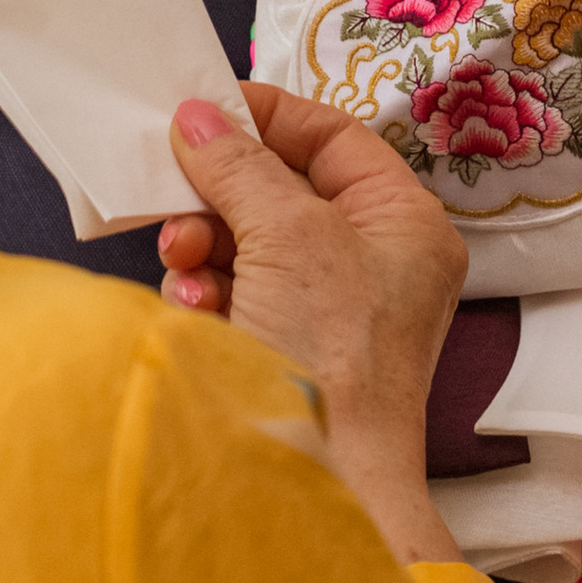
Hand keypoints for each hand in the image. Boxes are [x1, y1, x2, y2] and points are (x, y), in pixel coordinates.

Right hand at [162, 85, 464, 559]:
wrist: (316, 475)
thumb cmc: (332, 353)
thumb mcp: (288, 233)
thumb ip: (240, 165)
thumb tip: (199, 117)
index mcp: (403, 224)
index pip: (335, 139)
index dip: (270, 117)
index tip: (206, 107)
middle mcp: (371, 264)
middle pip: (280, 190)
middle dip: (222, 192)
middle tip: (177, 190)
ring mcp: (324, 311)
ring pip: (246, 242)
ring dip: (204, 242)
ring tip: (184, 258)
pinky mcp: (280, 349)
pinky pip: (232, 293)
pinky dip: (205, 289)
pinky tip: (194, 305)